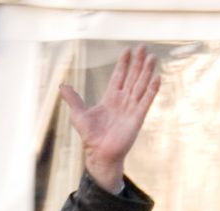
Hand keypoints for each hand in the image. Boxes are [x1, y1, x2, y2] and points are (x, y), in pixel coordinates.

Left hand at [57, 45, 159, 193]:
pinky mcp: (138, 117)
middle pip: (132, 77)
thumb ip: (73, 99)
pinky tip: (157, 77)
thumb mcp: (78, 114)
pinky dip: (152, 89)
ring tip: (153, 57)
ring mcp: (131, 108)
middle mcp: (123, 101)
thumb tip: (62, 86)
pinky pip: (146, 100)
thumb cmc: (90, 136)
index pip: (119, 76)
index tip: (128, 50)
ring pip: (141, 85)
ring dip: (147, 71)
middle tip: (143, 47)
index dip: (123, 63)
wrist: (100, 153)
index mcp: (110, 98)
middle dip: (138, 62)